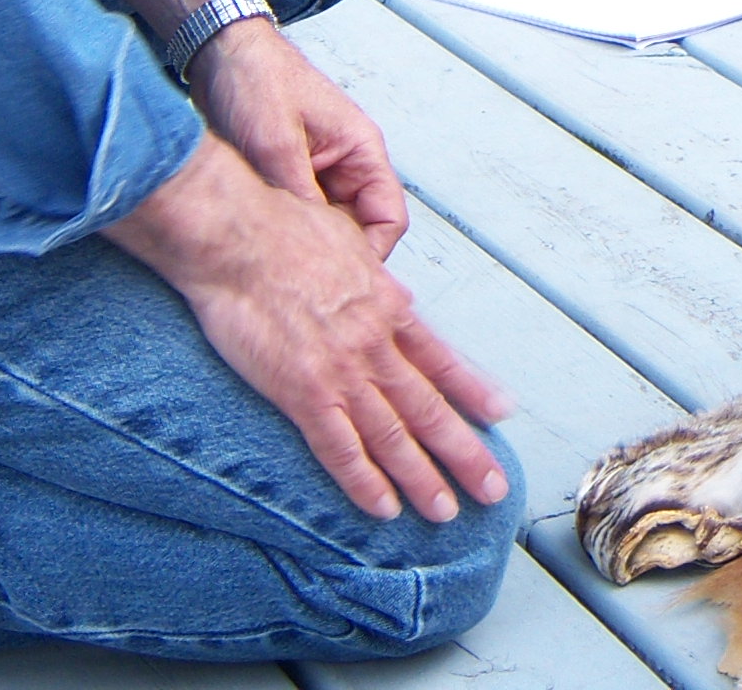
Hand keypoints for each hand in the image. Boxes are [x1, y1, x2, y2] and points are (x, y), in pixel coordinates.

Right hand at [108, 136, 514, 522]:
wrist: (238, 237)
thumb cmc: (283, 229)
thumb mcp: (347, 245)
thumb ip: (369, 278)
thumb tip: (387, 291)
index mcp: (386, 307)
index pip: (440, 358)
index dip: (473, 389)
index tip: (502, 413)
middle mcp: (375, 344)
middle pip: (428, 407)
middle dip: (464, 452)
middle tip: (492, 488)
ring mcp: (342, 371)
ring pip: (393, 435)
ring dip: (422, 478)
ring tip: (446, 511)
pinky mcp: (302, 392)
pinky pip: (340, 447)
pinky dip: (364, 481)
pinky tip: (383, 509)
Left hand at [192, 18, 410, 255]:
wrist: (219, 52)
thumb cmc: (257, 77)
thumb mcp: (275, 140)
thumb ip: (296, 192)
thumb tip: (305, 245)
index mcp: (361, 149)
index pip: (387, 218)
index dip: (370, 255)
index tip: (341, 278)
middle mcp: (344, 164)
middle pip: (357, 230)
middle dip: (334, 256)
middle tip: (302, 280)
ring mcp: (316, 172)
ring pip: (325, 228)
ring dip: (305, 244)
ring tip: (277, 263)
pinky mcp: (287, 177)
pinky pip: (297, 218)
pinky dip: (284, 233)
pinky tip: (260, 242)